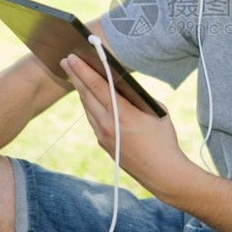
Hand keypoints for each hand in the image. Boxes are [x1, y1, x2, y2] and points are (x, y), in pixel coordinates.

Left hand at [60, 54, 190, 195]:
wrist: (163, 174)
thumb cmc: (164, 140)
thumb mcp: (156, 111)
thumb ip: (138, 97)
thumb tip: (125, 87)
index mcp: (122, 114)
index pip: (98, 86)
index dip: (83, 70)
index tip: (73, 57)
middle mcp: (108, 124)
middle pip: (86, 95)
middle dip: (75, 75)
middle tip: (66, 61)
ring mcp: (103, 135)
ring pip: (87, 107)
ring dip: (80, 90)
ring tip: (74, 75)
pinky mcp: (103, 144)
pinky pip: (92, 119)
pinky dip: (89, 105)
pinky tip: (87, 97)